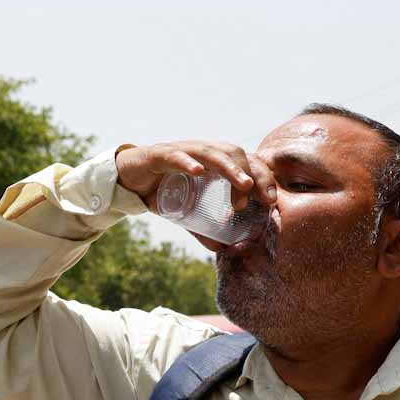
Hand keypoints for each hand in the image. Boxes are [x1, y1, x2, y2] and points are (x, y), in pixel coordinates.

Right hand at [115, 140, 276, 215]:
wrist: (127, 181)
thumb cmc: (161, 190)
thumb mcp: (187, 211)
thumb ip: (203, 228)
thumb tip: (222, 249)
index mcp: (213, 161)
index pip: (245, 162)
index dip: (262, 177)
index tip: (271, 200)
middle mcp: (202, 151)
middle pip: (235, 153)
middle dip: (253, 174)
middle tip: (263, 198)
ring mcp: (182, 150)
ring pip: (212, 153)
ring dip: (231, 169)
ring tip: (244, 186)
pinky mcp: (159, 154)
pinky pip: (176, 156)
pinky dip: (187, 163)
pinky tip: (198, 172)